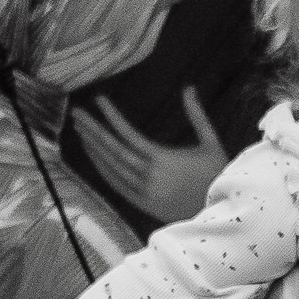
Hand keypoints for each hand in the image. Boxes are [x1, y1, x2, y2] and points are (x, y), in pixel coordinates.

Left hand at [75, 87, 227, 226]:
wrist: (220, 211)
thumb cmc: (217, 174)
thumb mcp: (210, 141)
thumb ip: (196, 114)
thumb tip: (189, 88)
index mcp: (162, 158)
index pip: (128, 133)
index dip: (110, 116)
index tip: (98, 100)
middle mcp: (148, 175)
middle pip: (113, 149)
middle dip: (93, 130)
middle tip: (77, 114)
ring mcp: (143, 191)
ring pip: (111, 168)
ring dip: (94, 148)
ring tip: (81, 131)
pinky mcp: (142, 203)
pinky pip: (116, 185)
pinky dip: (102, 170)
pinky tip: (93, 157)